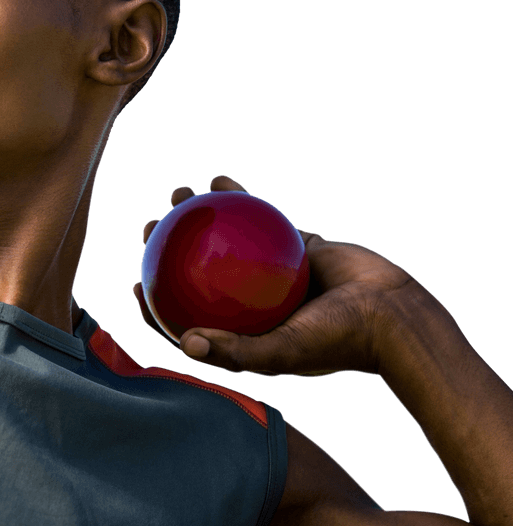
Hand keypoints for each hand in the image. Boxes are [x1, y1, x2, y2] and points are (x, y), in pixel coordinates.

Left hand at [132, 175, 423, 376]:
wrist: (394, 312)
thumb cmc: (338, 340)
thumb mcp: (283, 353)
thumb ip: (235, 352)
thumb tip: (185, 341)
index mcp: (243, 334)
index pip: (187, 322)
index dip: (157, 308)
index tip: (136, 286)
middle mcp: (251, 304)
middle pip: (196, 274)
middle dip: (166, 249)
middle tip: (149, 227)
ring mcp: (270, 273)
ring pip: (223, 239)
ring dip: (197, 214)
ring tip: (178, 193)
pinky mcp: (293, 245)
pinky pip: (259, 216)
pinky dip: (239, 197)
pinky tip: (220, 179)